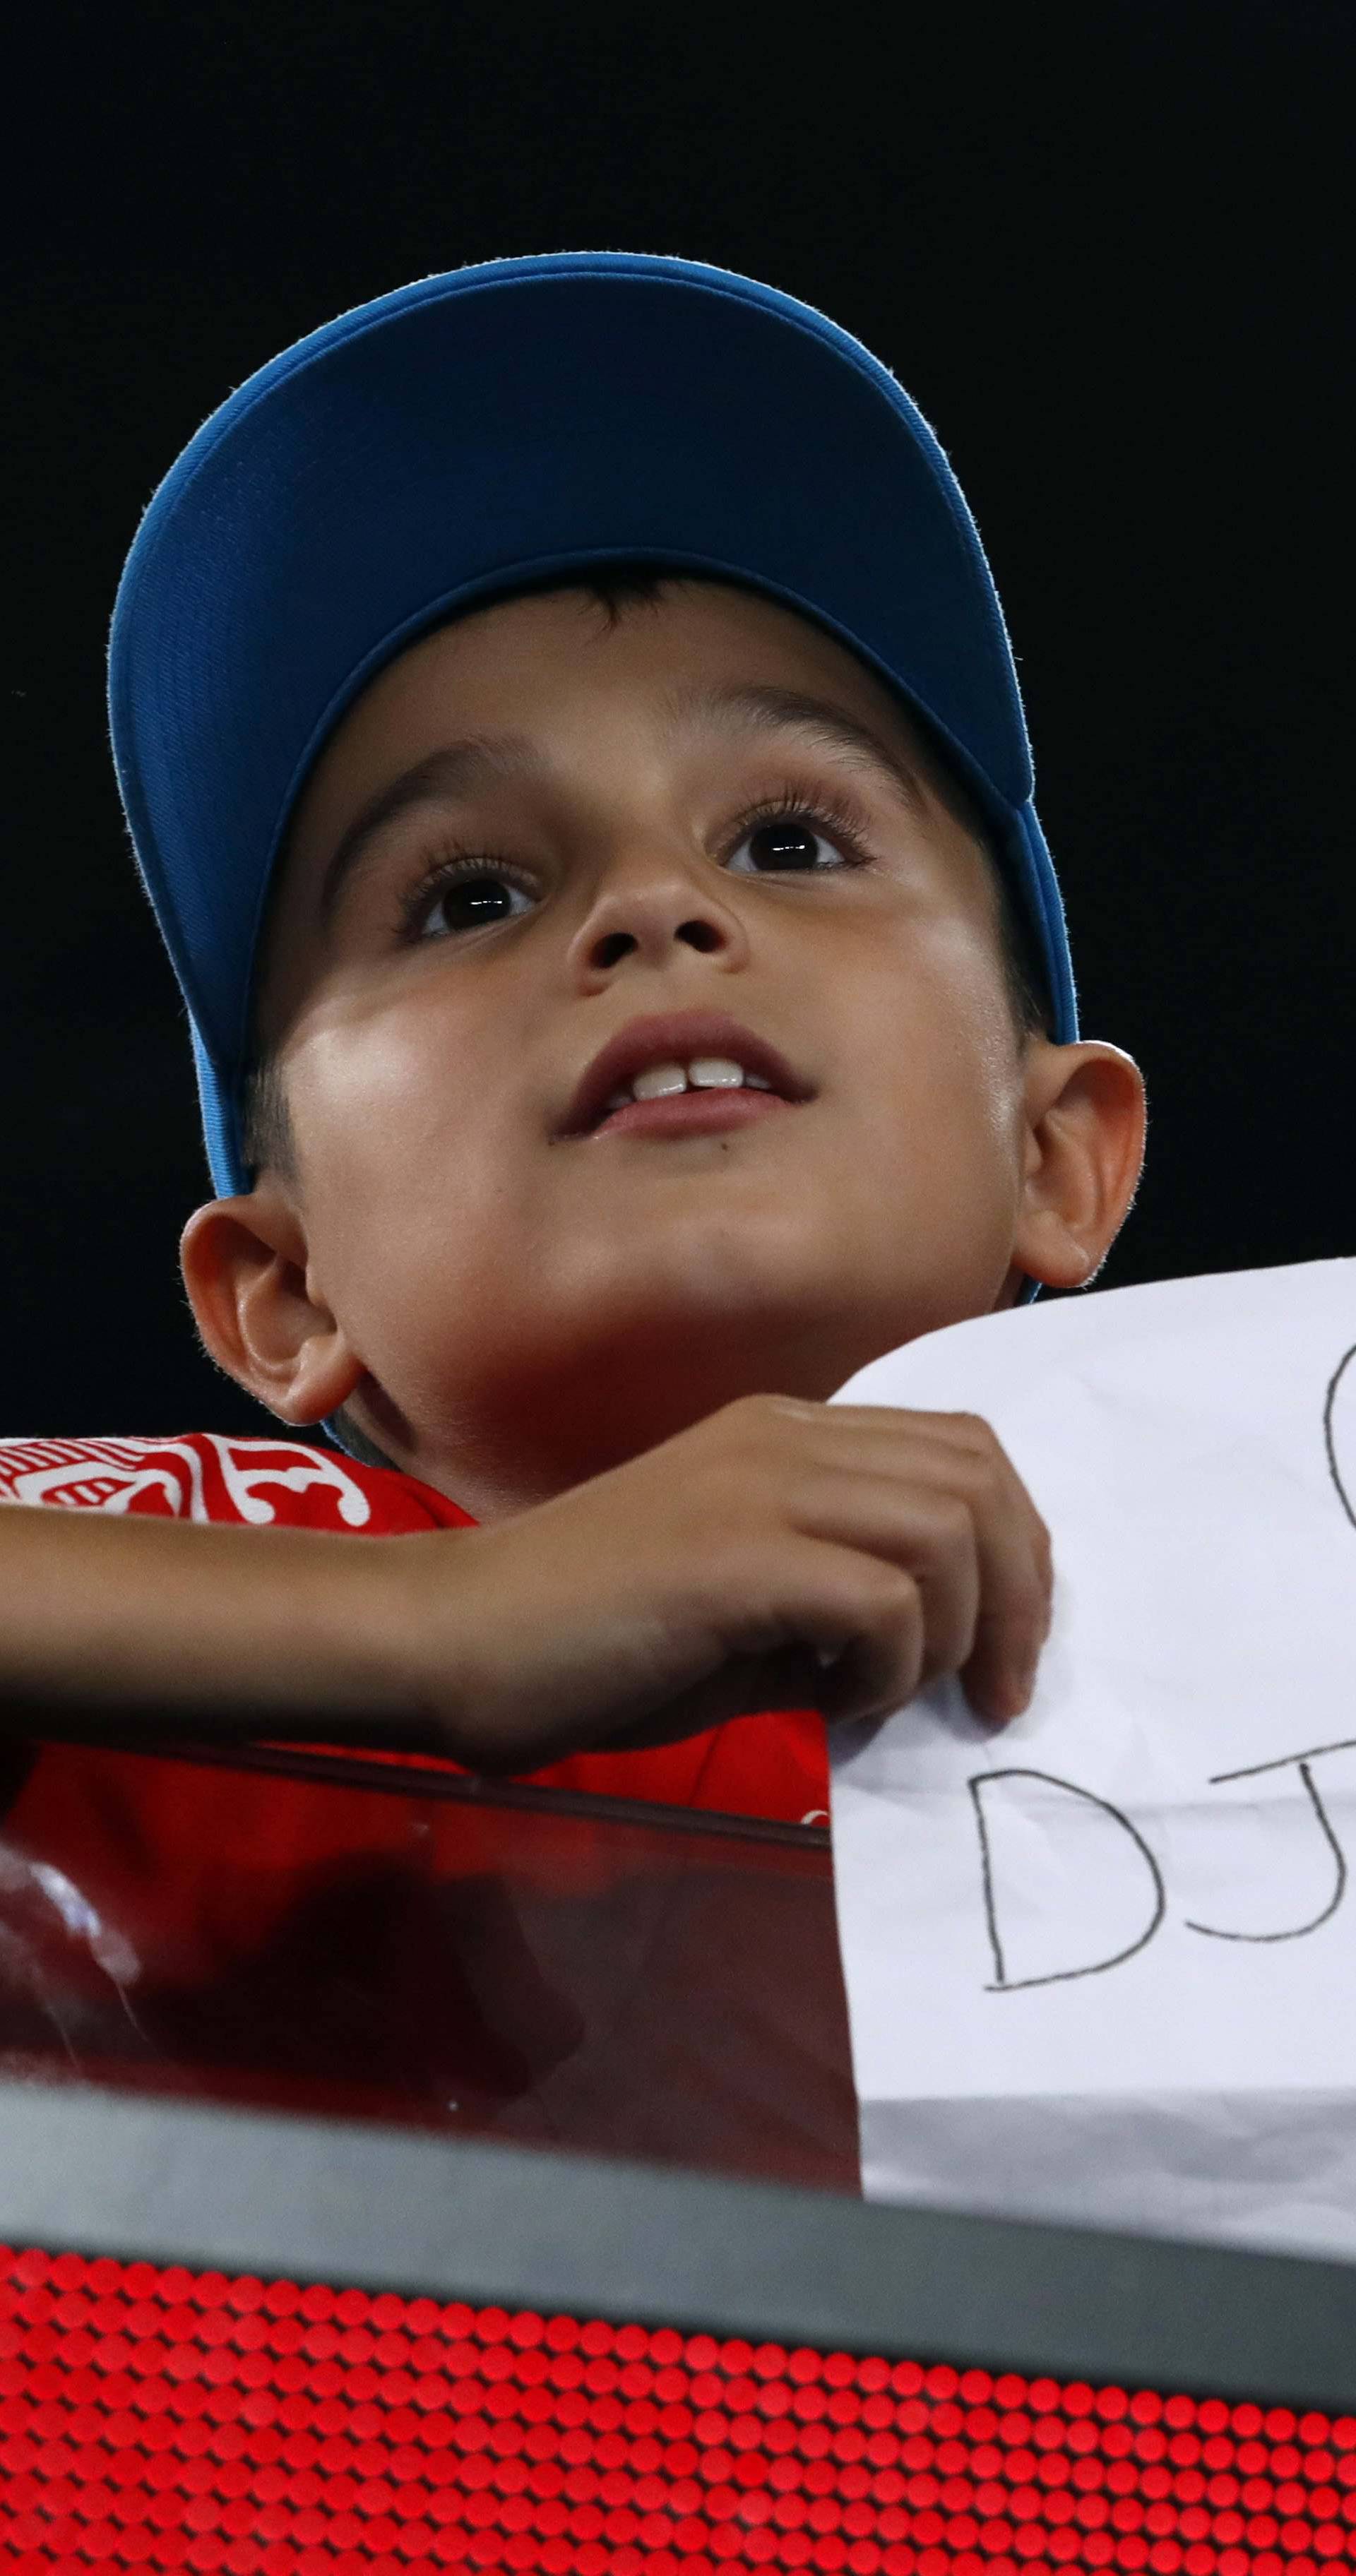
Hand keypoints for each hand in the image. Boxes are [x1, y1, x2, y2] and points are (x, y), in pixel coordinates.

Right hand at [386, 1394, 1052, 1772]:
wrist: (452, 1642)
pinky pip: (882, 1599)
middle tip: (997, 1693)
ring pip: (948, 1530)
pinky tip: (836, 1704)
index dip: (1015, 1546)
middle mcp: (785, 1437)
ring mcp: (757, 1486)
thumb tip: (937, 1653)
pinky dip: (890, 1667)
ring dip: (957, 1633)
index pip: (962, 1449)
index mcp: (787, 1435)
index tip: (1001, 1648)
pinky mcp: (732, 1556)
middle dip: (1020, 1595)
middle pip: (979, 1478)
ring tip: (901, 1700)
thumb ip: (836, 1605)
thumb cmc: (585, 1641)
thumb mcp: (741, 1609)